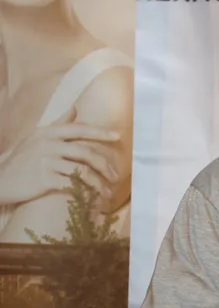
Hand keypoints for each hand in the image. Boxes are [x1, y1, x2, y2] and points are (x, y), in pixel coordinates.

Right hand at [0, 106, 121, 207]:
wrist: (1, 180)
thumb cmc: (22, 160)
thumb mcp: (37, 137)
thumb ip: (58, 124)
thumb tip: (75, 108)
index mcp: (49, 132)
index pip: (79, 129)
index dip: (100, 132)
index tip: (117, 136)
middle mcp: (48, 144)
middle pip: (86, 152)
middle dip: (104, 165)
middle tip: (115, 176)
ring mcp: (46, 161)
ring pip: (82, 170)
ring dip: (99, 183)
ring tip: (107, 192)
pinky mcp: (44, 179)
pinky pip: (72, 184)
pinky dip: (86, 192)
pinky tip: (93, 198)